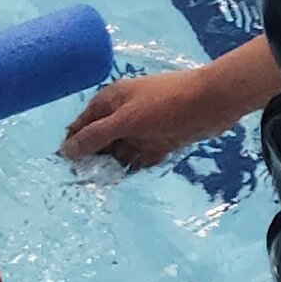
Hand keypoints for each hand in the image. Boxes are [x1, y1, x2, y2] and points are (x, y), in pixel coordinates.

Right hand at [59, 69, 223, 170]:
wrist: (215, 101)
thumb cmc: (166, 105)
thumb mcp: (125, 120)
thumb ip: (95, 136)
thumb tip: (65, 151)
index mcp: (108, 102)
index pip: (80, 127)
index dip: (73, 147)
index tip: (71, 169)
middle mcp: (121, 114)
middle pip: (98, 141)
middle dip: (94, 159)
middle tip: (91, 179)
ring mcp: (141, 128)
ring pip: (119, 151)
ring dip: (114, 165)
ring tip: (110, 180)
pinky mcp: (159, 140)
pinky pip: (140, 157)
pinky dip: (135, 166)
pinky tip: (131, 175)